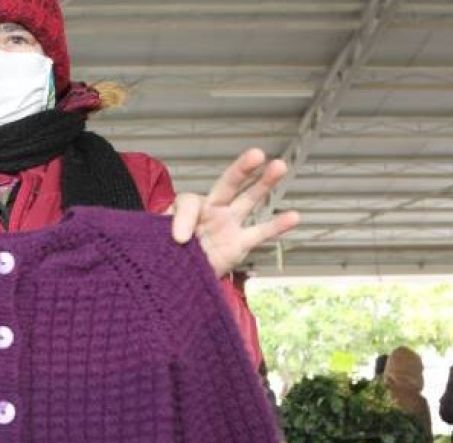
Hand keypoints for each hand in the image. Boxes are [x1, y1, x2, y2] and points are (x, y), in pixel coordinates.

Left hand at [169, 149, 301, 277]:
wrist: (176, 278)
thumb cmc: (166, 252)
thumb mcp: (158, 237)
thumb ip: (169, 231)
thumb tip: (181, 238)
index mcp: (190, 207)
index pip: (189, 202)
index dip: (183, 218)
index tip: (178, 240)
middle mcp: (213, 210)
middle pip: (229, 184)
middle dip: (242, 169)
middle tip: (256, 154)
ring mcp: (229, 225)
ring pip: (249, 200)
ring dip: (264, 184)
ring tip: (279, 167)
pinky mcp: (240, 244)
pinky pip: (260, 233)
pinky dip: (277, 226)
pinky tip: (294, 216)